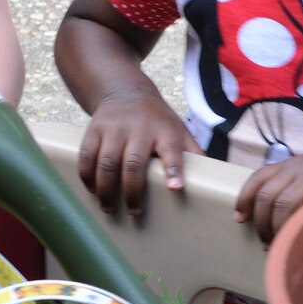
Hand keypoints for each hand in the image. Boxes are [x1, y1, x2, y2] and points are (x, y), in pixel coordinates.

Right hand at [77, 88, 201, 217]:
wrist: (124, 90)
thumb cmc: (157, 120)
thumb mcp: (179, 130)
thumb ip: (193, 154)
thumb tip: (216, 180)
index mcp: (165, 131)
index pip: (171, 150)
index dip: (173, 169)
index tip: (175, 188)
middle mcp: (138, 128)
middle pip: (134, 163)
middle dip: (132, 191)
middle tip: (134, 212)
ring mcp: (114, 128)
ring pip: (106, 162)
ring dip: (106, 189)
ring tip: (108, 208)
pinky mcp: (94, 130)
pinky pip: (87, 156)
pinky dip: (87, 176)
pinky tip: (93, 190)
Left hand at [235, 150, 302, 241]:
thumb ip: (291, 186)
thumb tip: (266, 218)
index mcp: (291, 163)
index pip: (258, 178)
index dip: (244, 199)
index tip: (239, 219)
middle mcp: (300, 168)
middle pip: (267, 196)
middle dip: (261, 223)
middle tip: (264, 242)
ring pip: (283, 206)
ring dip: (276, 229)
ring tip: (279, 245)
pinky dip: (298, 228)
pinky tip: (299, 239)